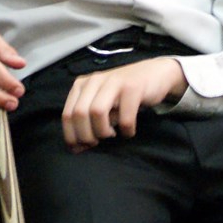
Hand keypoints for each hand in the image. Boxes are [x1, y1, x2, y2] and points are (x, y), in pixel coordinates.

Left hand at [61, 56, 185, 150]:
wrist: (155, 74)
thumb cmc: (124, 95)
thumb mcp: (103, 105)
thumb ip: (88, 123)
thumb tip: (76, 148)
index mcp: (81, 85)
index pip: (67, 114)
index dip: (72, 136)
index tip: (81, 147)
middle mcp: (94, 80)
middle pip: (79, 114)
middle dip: (86, 136)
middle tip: (98, 143)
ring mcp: (113, 82)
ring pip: (97, 112)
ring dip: (103, 131)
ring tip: (112, 135)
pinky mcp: (133, 87)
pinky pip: (125, 117)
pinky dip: (127, 130)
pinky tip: (129, 131)